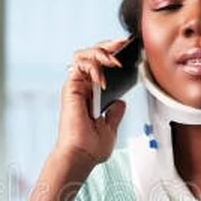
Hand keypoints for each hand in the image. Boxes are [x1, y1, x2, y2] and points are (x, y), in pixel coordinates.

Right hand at [56, 38, 130, 165]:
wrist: (81, 156)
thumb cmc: (91, 147)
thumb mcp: (110, 127)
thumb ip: (114, 112)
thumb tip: (120, 102)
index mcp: (91, 95)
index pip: (101, 66)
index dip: (113, 55)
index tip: (130, 51)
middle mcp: (82, 88)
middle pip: (92, 55)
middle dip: (109, 46)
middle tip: (123, 44)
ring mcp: (76, 87)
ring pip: (84, 54)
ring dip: (101, 52)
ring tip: (115, 60)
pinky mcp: (70, 88)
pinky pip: (79, 65)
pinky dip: (93, 66)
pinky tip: (104, 79)